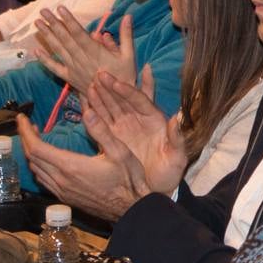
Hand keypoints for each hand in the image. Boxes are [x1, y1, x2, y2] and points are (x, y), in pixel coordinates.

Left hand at [20, 114, 148, 220]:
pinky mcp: (65, 198)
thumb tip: (88, 111)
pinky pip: (43, 180)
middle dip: (26, 138)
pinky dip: (38, 166)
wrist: (131, 209)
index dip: (25, 131)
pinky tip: (47, 159)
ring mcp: (62, 191)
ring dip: (31, 152)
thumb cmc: (129, 180)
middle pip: (32, 158)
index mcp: (71, 166)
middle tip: (28, 124)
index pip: (37, 148)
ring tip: (36, 138)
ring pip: (35, 170)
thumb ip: (102, 131)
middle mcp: (61, 180)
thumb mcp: (120, 152)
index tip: (22, 118)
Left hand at [36, 8, 135, 93]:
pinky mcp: (70, 78)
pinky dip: (45, 60)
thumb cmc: (124, 77)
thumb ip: (126, 35)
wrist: (115, 101)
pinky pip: (55, 68)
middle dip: (54, 24)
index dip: (69, 21)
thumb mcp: (129, 56)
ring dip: (47, 36)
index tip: (60, 8)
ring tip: (38, 23)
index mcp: (95, 52)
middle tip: (44, 11)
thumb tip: (127, 17)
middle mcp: (81, 59)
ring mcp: (74, 69)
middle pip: (65, 39)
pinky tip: (36, 50)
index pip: (79, 33)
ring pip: (58, 50)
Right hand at [85, 66, 187, 195]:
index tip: (116, 83)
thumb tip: (177, 118)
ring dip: (101, 96)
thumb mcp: (177, 157)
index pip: (140, 99)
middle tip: (99, 73)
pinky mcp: (113, 139)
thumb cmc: (170, 172)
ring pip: (110, 107)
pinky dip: (93, 112)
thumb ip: (177, 138)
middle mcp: (138, 120)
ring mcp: (124, 128)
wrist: (157, 189)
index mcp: (155, 120)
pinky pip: (102, 122)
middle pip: (123, 99)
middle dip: (111, 86)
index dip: (129, 90)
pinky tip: (85, 101)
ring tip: (90, 84)